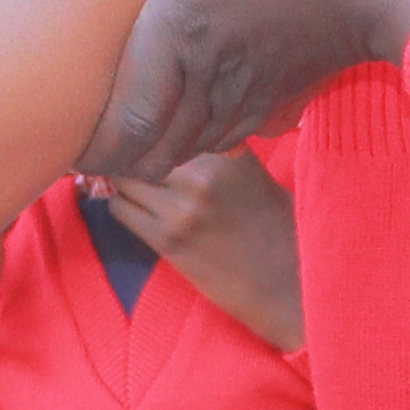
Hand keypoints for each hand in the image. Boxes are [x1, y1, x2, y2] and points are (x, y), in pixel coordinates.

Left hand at [83, 0, 409, 181]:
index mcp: (181, 25)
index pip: (124, 119)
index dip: (93, 142)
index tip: (72, 145)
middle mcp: (208, 70)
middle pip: (148, 149)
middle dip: (114, 155)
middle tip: (88, 145)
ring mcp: (249, 92)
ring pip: (186, 149)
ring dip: (156, 149)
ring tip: (129, 137)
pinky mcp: (282, 97)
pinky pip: (225, 139)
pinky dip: (199, 140)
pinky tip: (192, 119)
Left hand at [92, 148, 305, 351]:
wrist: (289, 283)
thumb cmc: (278, 227)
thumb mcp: (252, 173)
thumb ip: (214, 151)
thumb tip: (171, 136)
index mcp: (226, 151)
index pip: (168, 126)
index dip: (154, 131)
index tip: (149, 139)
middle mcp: (202, 174)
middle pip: (140, 147)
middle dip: (132, 154)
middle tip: (131, 162)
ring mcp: (182, 208)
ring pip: (122, 177)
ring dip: (122, 180)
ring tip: (133, 187)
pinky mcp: (168, 240)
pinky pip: (120, 209)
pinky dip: (121, 205)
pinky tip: (136, 210)